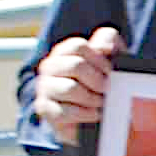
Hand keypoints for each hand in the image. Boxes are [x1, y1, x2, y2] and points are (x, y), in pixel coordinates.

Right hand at [32, 23, 121, 143]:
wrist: (102, 113)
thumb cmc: (105, 80)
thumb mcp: (112, 56)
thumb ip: (108, 41)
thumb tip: (103, 47)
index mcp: (65, 51)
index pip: (77, 46)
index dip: (99, 60)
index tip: (110, 72)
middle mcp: (51, 66)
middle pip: (75, 65)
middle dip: (98, 80)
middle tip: (107, 90)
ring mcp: (45, 87)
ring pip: (69, 88)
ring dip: (92, 98)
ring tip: (101, 103)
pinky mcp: (44, 108)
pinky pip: (63, 111)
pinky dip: (85, 115)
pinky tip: (94, 114)